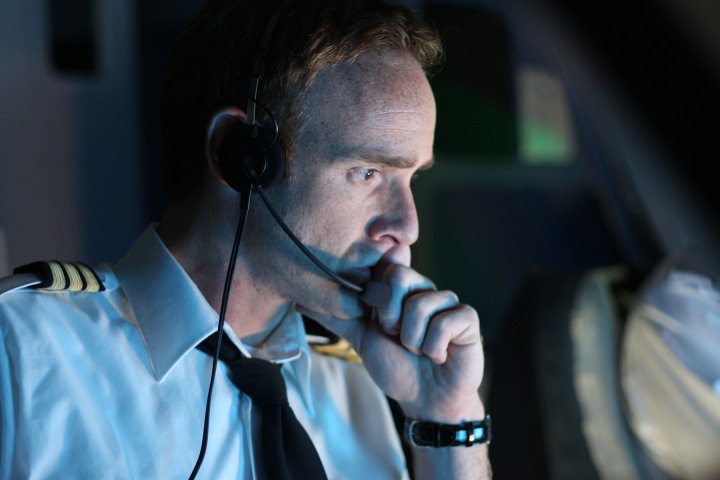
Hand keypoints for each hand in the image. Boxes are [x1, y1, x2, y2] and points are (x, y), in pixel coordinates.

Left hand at [297, 247, 484, 421]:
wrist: (425, 400)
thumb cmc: (396, 367)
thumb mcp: (361, 338)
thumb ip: (337, 316)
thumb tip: (300, 300)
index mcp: (400, 289)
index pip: (383, 265)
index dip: (376, 295)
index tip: (377, 320)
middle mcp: (424, 289)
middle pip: (399, 276)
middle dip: (389, 317)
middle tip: (396, 336)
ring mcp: (447, 301)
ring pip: (420, 304)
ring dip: (412, 339)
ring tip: (418, 350)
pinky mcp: (467, 317)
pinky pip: (444, 321)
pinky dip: (433, 347)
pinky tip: (437, 356)